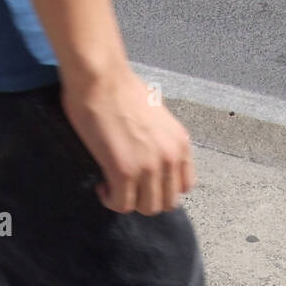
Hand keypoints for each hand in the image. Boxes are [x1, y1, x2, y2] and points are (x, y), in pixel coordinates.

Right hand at [60, 67, 195, 214]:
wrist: (101, 77)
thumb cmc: (121, 88)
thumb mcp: (157, 114)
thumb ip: (162, 138)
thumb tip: (151, 150)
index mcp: (180, 143)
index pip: (185, 186)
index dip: (163, 189)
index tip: (146, 182)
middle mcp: (170, 157)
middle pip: (166, 202)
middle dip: (145, 198)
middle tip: (127, 186)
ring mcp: (149, 166)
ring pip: (147, 208)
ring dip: (129, 201)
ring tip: (113, 185)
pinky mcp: (124, 171)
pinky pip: (122, 204)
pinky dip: (111, 200)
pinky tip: (102, 185)